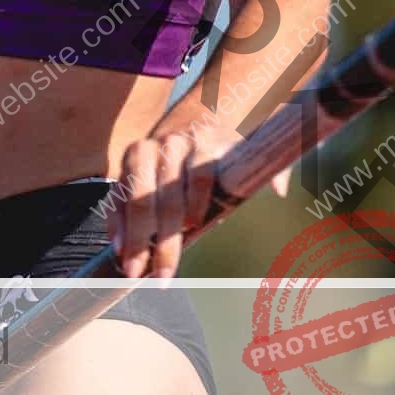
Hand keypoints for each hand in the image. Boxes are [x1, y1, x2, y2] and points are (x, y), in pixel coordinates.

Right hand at [106, 121, 290, 278]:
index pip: (201, 174)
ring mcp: (145, 151)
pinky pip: (117, 193)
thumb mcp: (255, 151)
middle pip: (164, 194)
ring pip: (136, 196)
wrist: (196, 118)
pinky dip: (115, 220)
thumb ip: (272, 168)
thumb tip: (280, 189)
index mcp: (205, 141)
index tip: (195, 228)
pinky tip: (117, 246)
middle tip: (162, 275)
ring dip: (133, 235)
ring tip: (133, 268)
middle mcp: (172, 144)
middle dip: (162, 238)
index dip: (197, 203)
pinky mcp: (126, 161)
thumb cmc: (228, 149)